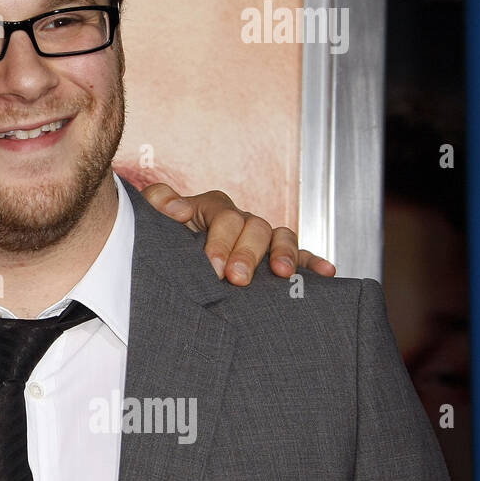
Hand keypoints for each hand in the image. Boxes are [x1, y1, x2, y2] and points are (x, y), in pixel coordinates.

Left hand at [140, 183, 336, 284]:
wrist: (170, 259)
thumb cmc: (163, 238)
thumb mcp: (153, 217)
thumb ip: (158, 202)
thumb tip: (178, 209)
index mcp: (213, 209)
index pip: (223, 216)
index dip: (220, 240)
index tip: (212, 266)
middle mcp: (241, 221)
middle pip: (254, 227)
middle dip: (247, 253)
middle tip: (237, 278)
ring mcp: (260, 239)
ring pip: (280, 237)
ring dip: (284, 254)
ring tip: (282, 273)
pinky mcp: (276, 258)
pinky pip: (300, 256)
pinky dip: (313, 262)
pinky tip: (327, 272)